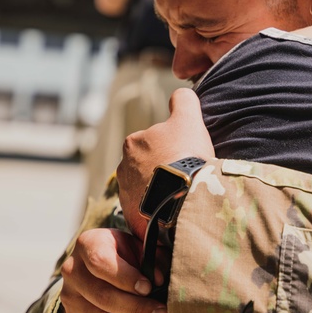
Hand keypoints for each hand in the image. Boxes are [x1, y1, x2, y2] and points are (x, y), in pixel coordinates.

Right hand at [58, 228, 167, 312]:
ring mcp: (70, 297)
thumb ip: (150, 257)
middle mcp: (73, 271)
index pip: (100, 262)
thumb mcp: (137, 245)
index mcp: (88, 244)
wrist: (98, 264)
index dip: (125, 277)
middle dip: (136, 308)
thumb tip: (158, 279)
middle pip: (103, 296)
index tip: (148, 288)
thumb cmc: (123, 253)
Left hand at [118, 88, 214, 236]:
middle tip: (185, 175)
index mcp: (132, 143)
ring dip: (160, 190)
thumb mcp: (188, 119)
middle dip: (162, 169)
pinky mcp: (133, 218)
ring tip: (181, 195)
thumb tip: (180, 94)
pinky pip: (147, 211)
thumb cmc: (185, 155)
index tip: (184, 154)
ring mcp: (126, 196)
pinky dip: (159, 210)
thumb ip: (183, 101)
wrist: (183, 200)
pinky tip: (175, 209)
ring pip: (146, 188)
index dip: (171, 146)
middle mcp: (122, 168)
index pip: (152, 141)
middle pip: (147, 166)